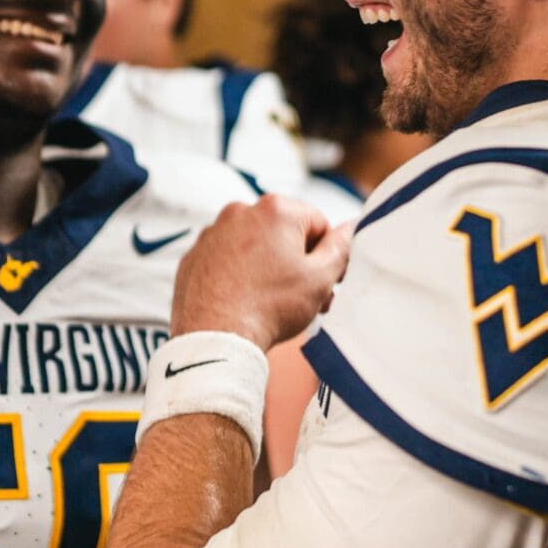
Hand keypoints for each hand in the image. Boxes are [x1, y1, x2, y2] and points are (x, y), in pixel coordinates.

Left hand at [170, 196, 348, 349]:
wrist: (215, 338)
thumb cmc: (269, 308)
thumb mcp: (319, 279)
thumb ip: (341, 247)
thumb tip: (352, 228)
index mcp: (275, 209)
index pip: (318, 223)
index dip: (325, 255)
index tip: (321, 282)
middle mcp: (240, 212)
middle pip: (284, 234)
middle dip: (296, 263)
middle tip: (302, 298)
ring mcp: (212, 233)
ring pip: (254, 246)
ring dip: (268, 267)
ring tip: (271, 303)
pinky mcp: (194, 256)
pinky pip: (227, 259)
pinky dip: (238, 275)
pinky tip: (244, 301)